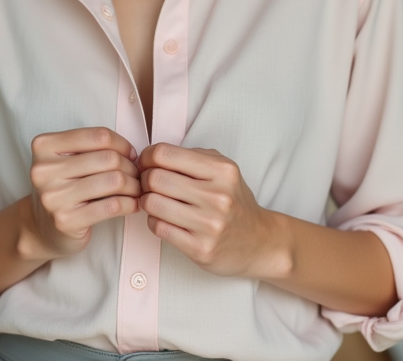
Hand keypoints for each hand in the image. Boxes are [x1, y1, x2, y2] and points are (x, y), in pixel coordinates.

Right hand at [25, 127, 140, 260]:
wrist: (42, 229)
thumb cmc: (63, 188)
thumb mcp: (67, 160)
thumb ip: (92, 148)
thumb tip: (131, 152)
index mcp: (44, 146)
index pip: (98, 136)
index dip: (122, 144)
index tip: (130, 155)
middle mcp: (44, 170)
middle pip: (108, 158)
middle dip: (130, 167)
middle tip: (136, 175)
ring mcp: (53, 197)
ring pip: (114, 181)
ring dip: (134, 185)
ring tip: (136, 189)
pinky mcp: (65, 221)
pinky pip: (112, 206)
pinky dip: (130, 204)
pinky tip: (133, 205)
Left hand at [137, 143, 287, 278]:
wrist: (259, 242)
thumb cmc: (234, 203)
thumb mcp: (223, 170)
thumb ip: (193, 157)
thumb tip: (152, 155)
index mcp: (222, 171)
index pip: (165, 154)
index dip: (147, 157)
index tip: (147, 163)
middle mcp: (218, 196)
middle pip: (155, 178)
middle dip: (144, 180)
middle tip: (147, 184)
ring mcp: (210, 224)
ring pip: (152, 203)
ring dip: (146, 201)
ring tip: (154, 201)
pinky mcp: (200, 248)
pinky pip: (159, 228)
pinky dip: (154, 221)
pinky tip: (164, 219)